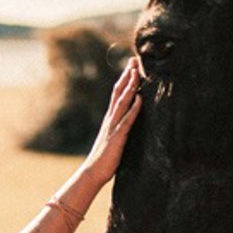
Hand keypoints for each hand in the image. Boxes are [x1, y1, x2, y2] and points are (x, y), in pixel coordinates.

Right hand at [82, 57, 141, 185]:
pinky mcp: (118, 137)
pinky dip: (134, 109)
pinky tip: (140, 99)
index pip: (117, 94)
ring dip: (130, 87)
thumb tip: (126, 123)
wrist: (92, 173)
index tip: (131, 66)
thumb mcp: (113, 140)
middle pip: (118, 92)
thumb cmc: (103, 159)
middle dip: (127, 76)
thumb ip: (118, 129)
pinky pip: (127, 120)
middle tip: (134, 60)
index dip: (124, 79)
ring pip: (122, 102)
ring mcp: (113, 127)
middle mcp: (110, 119)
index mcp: (110, 119)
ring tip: (138, 73)